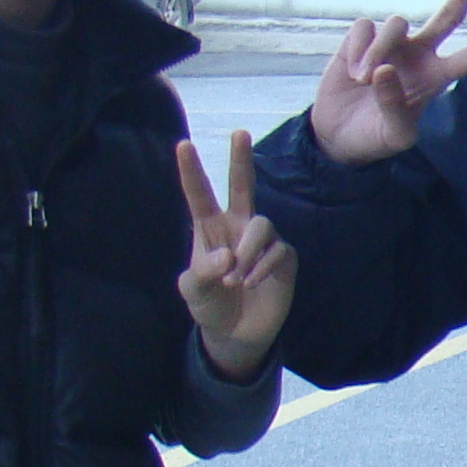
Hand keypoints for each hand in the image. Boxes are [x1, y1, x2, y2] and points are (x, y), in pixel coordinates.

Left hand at [176, 130, 295, 379]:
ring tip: (235, 280)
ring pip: (262, 225)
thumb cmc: (208, 304)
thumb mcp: (192, 289)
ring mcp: (262, 241)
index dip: (191, 171)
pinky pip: (277, 251)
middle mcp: (237, 226)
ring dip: (247, 253)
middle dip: (240, 159)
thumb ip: (203, 269)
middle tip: (239, 133)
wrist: (235, 333)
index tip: (183, 145)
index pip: (200, 194)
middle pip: (242, 186)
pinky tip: (251, 284)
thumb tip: (229, 255)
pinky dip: (261, 268)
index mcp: (210, 228)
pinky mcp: (283, 258)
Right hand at [310, 0, 466, 163]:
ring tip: (364, 80)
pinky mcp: (362, 38)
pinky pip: (365, 27)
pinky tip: (352, 71)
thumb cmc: (373, 137)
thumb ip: (395, 106)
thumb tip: (385, 70)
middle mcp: (419, 55)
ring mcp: (392, 44)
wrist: (338, 135)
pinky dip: (359, 49)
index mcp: (436, 78)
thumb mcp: (393, 135)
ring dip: (379, 52)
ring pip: (396, 24)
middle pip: (446, 18)